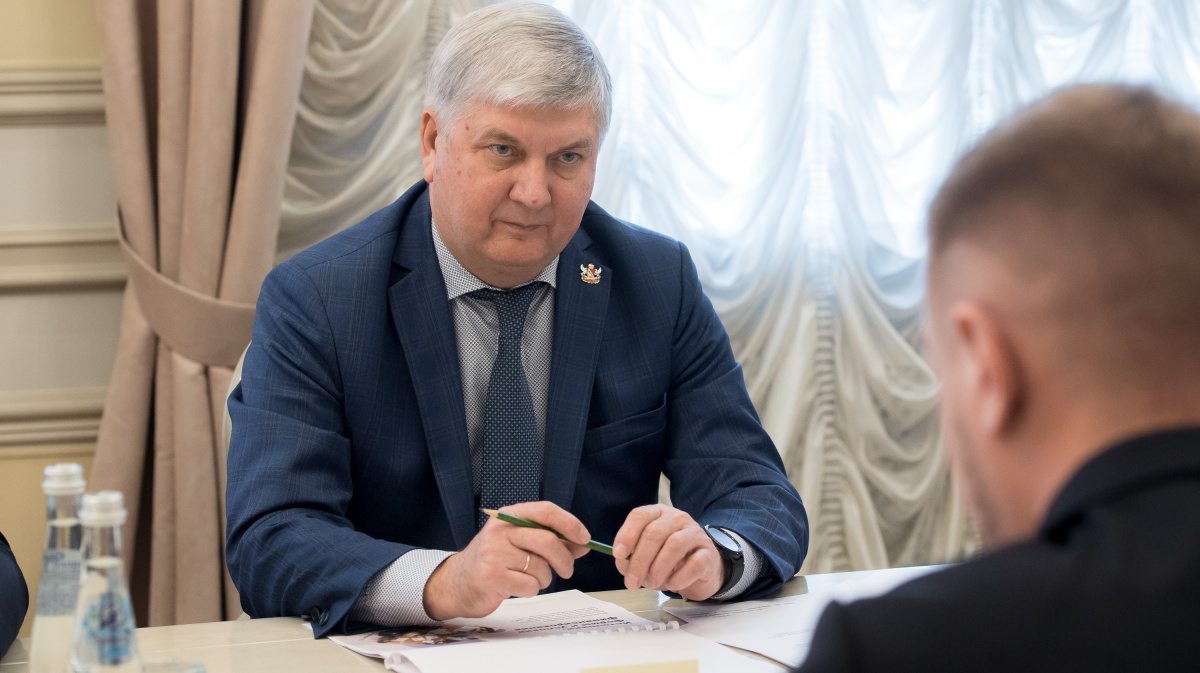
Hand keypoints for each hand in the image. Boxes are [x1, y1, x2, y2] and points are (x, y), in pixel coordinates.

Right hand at [423, 501, 590, 619]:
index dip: (569, 524)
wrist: (457, 583)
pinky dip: (531, 590)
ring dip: (544, 579)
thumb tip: (583, 544)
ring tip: (531, 578)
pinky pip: (530, 585)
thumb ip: (552, 541)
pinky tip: (517, 587)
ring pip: (540, 567)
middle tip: (567, 570)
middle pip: (547, 540)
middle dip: (565, 559)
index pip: (545, 511)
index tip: (584, 538)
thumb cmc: (495, 561)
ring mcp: (493, 553)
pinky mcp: (491, 576)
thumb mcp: (521, 543)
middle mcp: (500, 530)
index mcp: (508, 516)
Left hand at [611, 504, 724, 600]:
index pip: (640, 515)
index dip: (626, 534)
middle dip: (640, 560)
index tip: (618, 554)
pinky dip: (679, 577)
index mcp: (658, 514)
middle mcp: (678, 518)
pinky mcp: (709, 553)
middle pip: (655, 532)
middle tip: (632, 581)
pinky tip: (672, 584)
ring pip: (674, 544)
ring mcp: (695, 533)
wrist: (699, 571)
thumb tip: (622, 562)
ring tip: (652, 583)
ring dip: (658, 568)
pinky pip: (694, 563)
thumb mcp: (646, 557)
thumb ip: (631, 559)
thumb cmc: (668, 562)